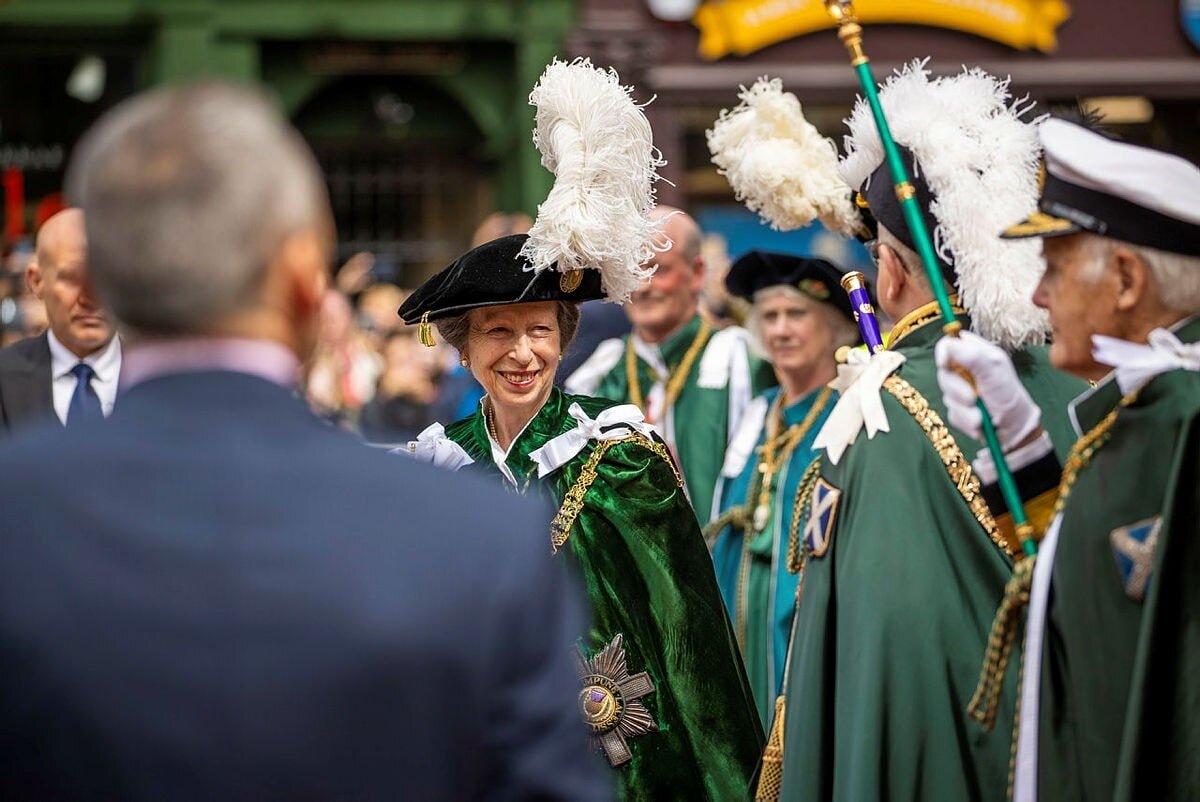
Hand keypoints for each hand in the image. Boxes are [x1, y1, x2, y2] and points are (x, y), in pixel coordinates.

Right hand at [935, 330, 1040, 449]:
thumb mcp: (994, 371)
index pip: (949, 344)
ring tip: (981, 415)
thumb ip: (971, 356)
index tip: (944, 364)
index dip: (943, 352)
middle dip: (957, 390)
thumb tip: (946, 345)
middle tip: (973, 398)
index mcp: (975, 354)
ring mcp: (960, 390)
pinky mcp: (958, 409)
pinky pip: (952, 413)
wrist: (1014, 428)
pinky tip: (979, 422)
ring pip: (946, 396)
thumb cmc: (1009, 396)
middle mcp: (965, 370)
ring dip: (965, 409)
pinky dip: (965, 420)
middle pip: (943, 372)